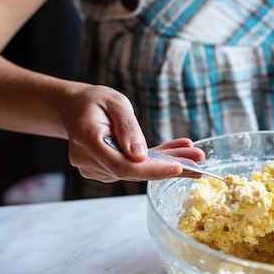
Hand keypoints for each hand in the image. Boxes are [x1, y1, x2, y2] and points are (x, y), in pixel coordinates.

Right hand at [61, 84, 204, 182]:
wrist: (73, 108)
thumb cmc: (93, 101)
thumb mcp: (115, 102)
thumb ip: (128, 128)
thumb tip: (140, 156)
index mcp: (88, 140)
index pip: (123, 165)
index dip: (152, 169)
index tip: (178, 167)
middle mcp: (88, 160)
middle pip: (133, 172)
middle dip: (168, 168)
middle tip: (199, 164)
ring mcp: (94, 169)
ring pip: (137, 172)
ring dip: (166, 164)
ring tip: (194, 155)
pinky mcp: (104, 171)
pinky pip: (133, 168)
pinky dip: (156, 162)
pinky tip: (177, 154)